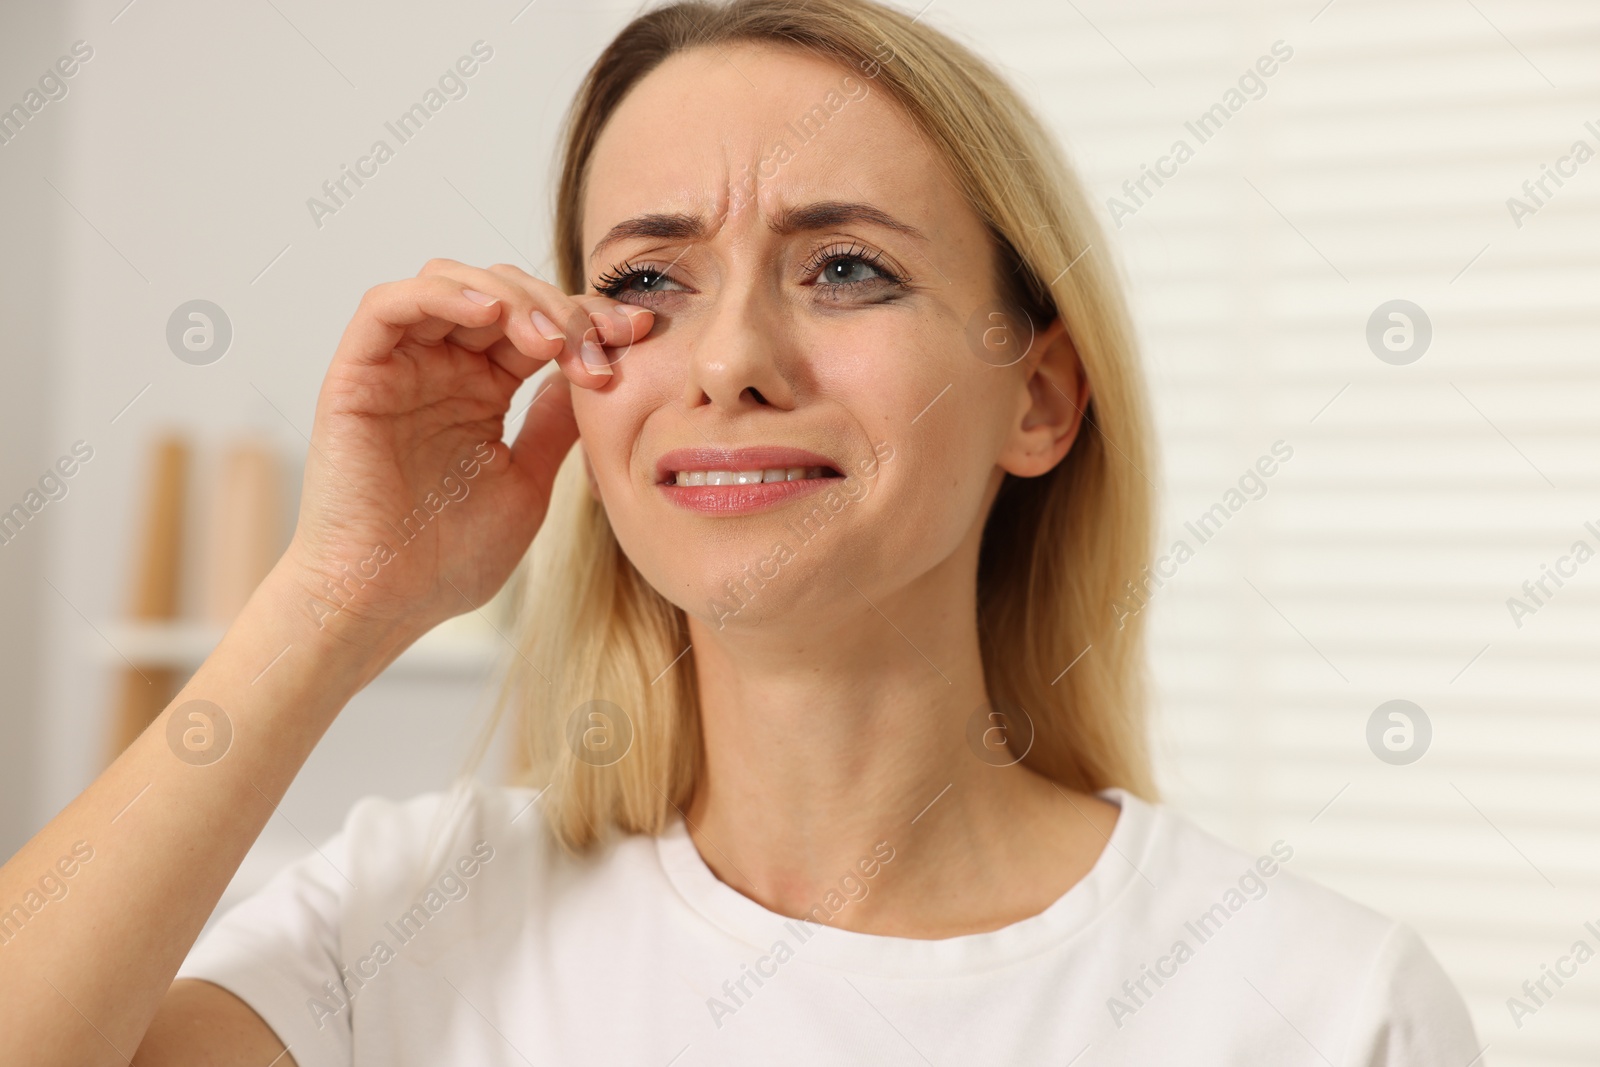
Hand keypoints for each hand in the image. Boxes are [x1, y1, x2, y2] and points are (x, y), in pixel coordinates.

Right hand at [279, 259, 651, 653]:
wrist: (385, 603)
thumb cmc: (448, 560)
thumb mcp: (528, 482)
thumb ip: (554, 425)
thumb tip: (598, 374)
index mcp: (481, 390)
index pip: (539, 326)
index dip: (591, 319)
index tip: (639, 333)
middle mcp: (440, 368)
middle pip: (504, 293)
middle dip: (561, 309)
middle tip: (597, 348)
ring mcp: (398, 367)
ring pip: (452, 282)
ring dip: (511, 296)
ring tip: (550, 338)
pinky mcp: (357, 373)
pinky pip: (390, 304)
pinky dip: (443, 293)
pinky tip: (491, 314)